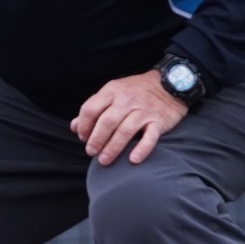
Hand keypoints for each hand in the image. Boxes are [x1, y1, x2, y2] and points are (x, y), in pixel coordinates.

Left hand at [71, 72, 188, 165]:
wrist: (170, 83)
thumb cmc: (136, 91)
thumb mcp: (113, 92)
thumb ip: (93, 108)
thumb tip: (74, 126)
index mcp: (112, 91)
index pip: (91, 109)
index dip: (83, 125)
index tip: (83, 137)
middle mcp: (127, 100)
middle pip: (107, 122)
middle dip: (96, 139)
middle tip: (91, 152)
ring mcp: (144, 110)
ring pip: (125, 131)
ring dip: (112, 148)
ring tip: (104, 160)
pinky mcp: (159, 121)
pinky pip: (150, 137)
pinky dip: (142, 149)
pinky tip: (133, 160)